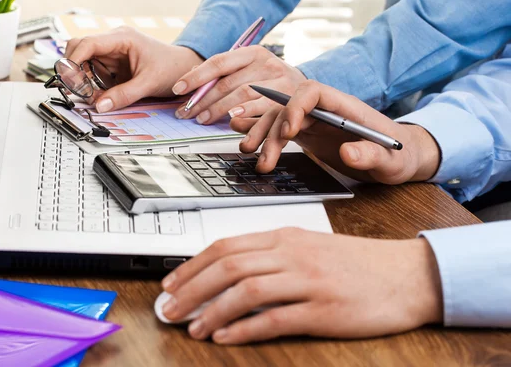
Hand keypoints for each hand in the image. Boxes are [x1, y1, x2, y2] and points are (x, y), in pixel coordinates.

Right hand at [65, 26, 202, 112]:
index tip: (69, 79)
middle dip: (74, 70)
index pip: (88, 43)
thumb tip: (100, 106)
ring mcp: (113, 53)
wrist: (186, 69)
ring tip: (92, 97)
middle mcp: (114, 42)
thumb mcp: (148, 84)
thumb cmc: (172, 68)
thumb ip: (124, 95)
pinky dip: (92, 84)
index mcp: (122, 38)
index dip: (74, 60)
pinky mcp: (114, 65)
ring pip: (84, 62)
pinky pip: (94, 72)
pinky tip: (99, 95)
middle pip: (79, 49)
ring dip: (83, 80)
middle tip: (79, 91)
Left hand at [161, 229, 442, 343]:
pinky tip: (225, 337)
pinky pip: (275, 318)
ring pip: (247, 290)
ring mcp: (309, 281)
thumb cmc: (356, 263)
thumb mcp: (310, 247)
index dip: (192, 264)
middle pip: (229, 266)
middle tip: (169, 308)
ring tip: (192, 327)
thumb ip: (271, 256)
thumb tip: (228, 273)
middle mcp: (293, 254)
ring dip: (212, 310)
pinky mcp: (324, 310)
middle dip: (191, 288)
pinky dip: (245, 329)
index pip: (227, 246)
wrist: (407, 274)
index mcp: (286, 237)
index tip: (171, 282)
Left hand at [172, 45, 306, 124]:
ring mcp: (279, 81)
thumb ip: (224, 73)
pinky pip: (262, 107)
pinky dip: (245, 113)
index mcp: (253, 52)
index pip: (219, 61)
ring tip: (202, 119)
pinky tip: (231, 119)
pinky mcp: (288, 100)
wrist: (307, 92)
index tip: (178, 88)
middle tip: (186, 112)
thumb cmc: (270, 82)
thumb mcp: (249, 71)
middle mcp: (267, 63)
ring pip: (243, 94)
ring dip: (219, 109)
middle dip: (203, 99)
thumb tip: (191, 76)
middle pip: (228, 81)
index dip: (197, 76)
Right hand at [233, 80, 439, 183]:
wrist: (398, 160)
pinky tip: (248, 142)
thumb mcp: (392, 161)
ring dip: (263, 136)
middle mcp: (326, 110)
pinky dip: (263, 136)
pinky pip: (280, 131)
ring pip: (279, 120)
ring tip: (251, 156)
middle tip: (263, 156)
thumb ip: (372, 154)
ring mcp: (315, 121)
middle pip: (290, 108)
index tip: (290, 131)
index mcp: (346, 107)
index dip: (296, 106)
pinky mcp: (308, 134)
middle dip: (272, 130)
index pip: (313, 92)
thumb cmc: (399, 156)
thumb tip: (348, 152)